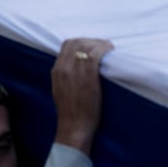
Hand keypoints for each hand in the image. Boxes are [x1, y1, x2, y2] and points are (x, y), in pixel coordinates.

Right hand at [50, 37, 113, 155]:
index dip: (82, 41)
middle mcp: (64, 68)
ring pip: (86, 46)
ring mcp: (75, 71)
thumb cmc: (70, 111)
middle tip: (103, 46)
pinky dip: (104, 50)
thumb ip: (65, 75)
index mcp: (57, 70)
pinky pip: (95, 55)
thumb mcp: (61, 89)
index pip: (67, 44)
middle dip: (91, 40)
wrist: (73, 126)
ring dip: (99, 44)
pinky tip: (110, 51)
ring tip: (109, 48)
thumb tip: (76, 65)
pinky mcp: (88, 77)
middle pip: (77, 42)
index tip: (92, 45)